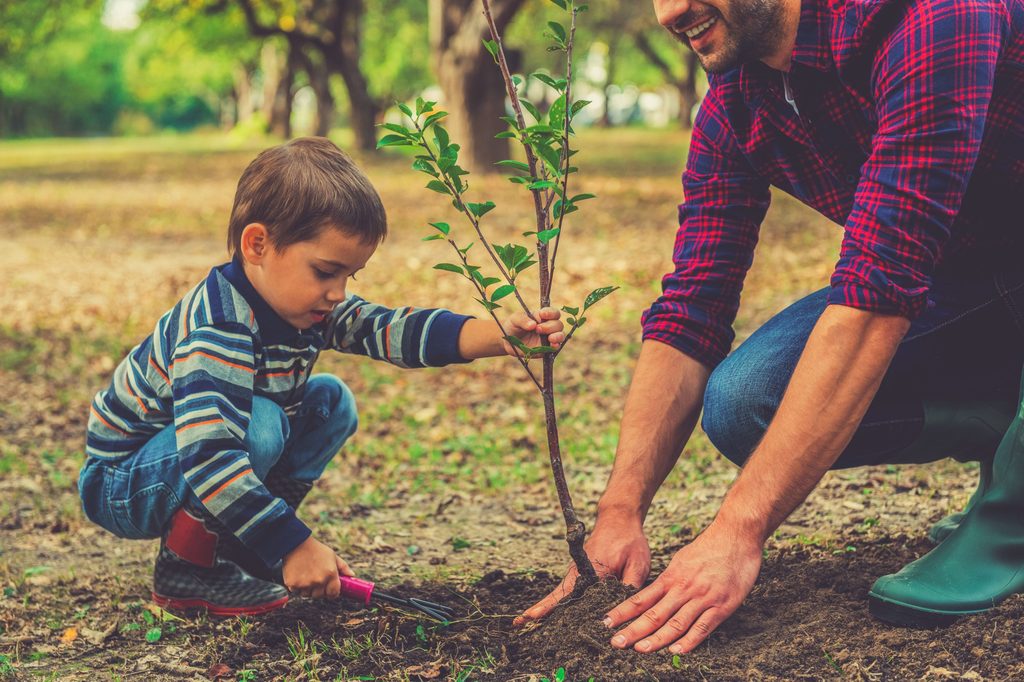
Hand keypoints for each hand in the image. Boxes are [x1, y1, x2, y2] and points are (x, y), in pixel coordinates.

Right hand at [282, 536, 354, 598]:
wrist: (296, 544)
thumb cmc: (316, 549)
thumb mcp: (333, 556)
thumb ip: (343, 567)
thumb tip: (352, 576)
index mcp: (330, 574)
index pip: (334, 593)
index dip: (332, 593)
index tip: (329, 590)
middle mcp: (319, 580)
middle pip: (320, 595)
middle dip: (319, 590)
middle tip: (316, 579)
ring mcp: (305, 583)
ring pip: (307, 594)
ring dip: (307, 589)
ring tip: (306, 575)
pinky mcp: (293, 584)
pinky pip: (296, 591)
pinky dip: (297, 586)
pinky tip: (298, 574)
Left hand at [502, 307, 564, 356]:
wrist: (508, 342)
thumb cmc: (513, 326)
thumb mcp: (514, 319)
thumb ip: (522, 319)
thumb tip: (533, 324)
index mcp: (542, 316)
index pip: (553, 312)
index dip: (551, 313)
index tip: (542, 314)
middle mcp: (548, 326)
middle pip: (558, 324)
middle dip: (550, 326)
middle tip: (538, 329)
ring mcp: (548, 338)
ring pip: (560, 335)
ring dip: (557, 336)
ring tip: (550, 338)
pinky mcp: (546, 349)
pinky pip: (556, 347)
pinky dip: (556, 346)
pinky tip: (552, 345)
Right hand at [515, 512, 650, 625]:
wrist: (619, 519)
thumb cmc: (629, 541)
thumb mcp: (638, 564)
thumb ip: (630, 588)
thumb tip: (624, 612)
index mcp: (591, 571)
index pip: (567, 593)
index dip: (550, 606)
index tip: (533, 615)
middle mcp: (579, 572)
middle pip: (557, 595)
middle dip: (539, 610)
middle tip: (518, 623)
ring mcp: (577, 572)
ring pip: (560, 594)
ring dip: (545, 607)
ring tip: (525, 622)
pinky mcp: (580, 573)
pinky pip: (567, 591)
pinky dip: (556, 602)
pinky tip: (550, 614)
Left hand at [604, 520, 761, 653]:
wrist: (736, 535)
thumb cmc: (710, 546)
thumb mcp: (682, 559)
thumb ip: (670, 578)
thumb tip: (656, 591)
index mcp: (671, 577)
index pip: (641, 598)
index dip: (623, 612)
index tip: (607, 622)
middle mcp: (683, 588)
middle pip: (654, 614)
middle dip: (633, 630)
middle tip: (615, 642)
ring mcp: (702, 597)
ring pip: (675, 623)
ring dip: (657, 639)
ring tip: (640, 650)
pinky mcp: (722, 606)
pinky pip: (703, 627)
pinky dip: (689, 641)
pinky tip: (677, 651)